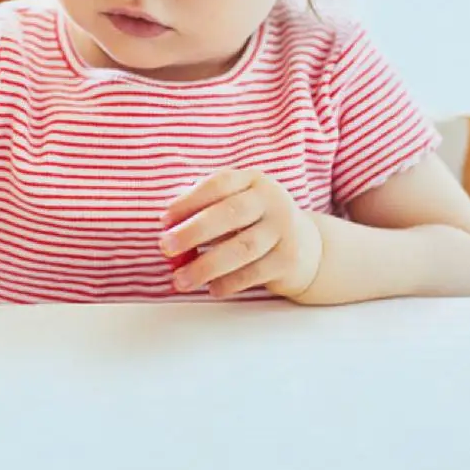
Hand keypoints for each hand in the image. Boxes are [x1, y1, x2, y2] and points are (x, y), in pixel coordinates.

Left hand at [160, 168, 321, 298]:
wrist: (306, 245)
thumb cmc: (252, 222)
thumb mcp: (233, 204)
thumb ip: (202, 210)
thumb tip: (167, 227)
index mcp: (252, 181)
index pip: (219, 184)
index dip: (189, 201)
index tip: (164, 220)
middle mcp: (271, 201)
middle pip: (231, 213)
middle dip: (194, 231)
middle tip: (166, 247)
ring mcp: (283, 230)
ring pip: (243, 248)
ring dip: (207, 265)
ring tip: (181, 279)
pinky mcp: (288, 259)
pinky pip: (255, 273)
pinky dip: (230, 283)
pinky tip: (212, 289)